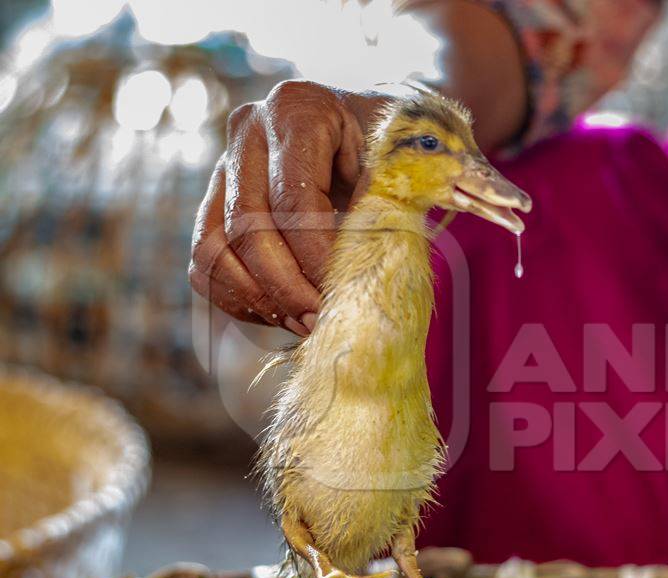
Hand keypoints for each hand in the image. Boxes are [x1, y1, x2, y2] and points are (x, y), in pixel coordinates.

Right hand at [189, 80, 384, 334]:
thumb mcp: (407, 162)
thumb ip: (403, 196)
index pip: (293, 198)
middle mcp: (248, 130)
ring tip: (305, 322)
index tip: (342, 292)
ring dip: (258, 298)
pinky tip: (283, 314)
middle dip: (286, 286)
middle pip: (247, 228)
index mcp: (297, 108)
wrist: (369, 137)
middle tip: (321, 319)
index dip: (315, 257)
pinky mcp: (213, 205)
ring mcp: (223, 167)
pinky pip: (205, 265)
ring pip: (214, 249)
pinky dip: (239, 299)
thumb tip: (398, 251)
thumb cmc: (393, 151)